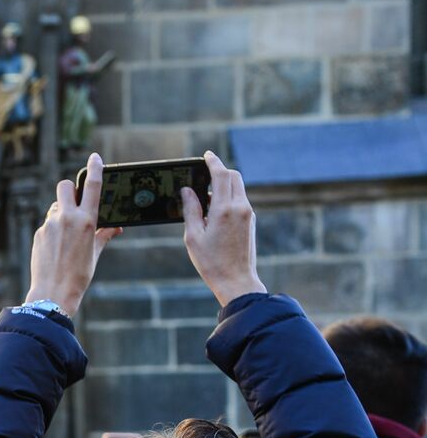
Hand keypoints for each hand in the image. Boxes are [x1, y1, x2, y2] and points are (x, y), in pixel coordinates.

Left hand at [27, 152, 121, 315]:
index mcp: (86, 221)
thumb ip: (104, 235)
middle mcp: (67, 218)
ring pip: (55, 207)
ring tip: (67, 235)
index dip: (94, 168)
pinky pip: (48, 223)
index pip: (92, 186)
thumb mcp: (95, 253)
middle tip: (74, 201)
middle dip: (70, 189)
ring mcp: (50, 225)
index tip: (95, 157)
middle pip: (65, 186)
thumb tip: (116, 228)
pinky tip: (56, 248)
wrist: (54, 292)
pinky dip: (54, 229)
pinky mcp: (39, 233)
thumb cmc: (79, 275)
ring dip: (61, 212)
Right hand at [182, 151, 266, 305]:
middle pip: (234, 177)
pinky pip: (240, 200)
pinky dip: (229, 197)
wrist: (237, 281)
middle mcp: (240, 207)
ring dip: (224, 186)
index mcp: (224, 209)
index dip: (213, 162)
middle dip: (220, 171)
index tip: (206, 155)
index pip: (221, 175)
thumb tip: (187, 191)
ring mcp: (248, 214)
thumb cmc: (211, 262)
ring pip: (238, 188)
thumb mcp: (193, 236)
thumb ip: (191, 210)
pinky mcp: (251, 221)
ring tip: (206, 198)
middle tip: (204, 174)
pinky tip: (215, 211)